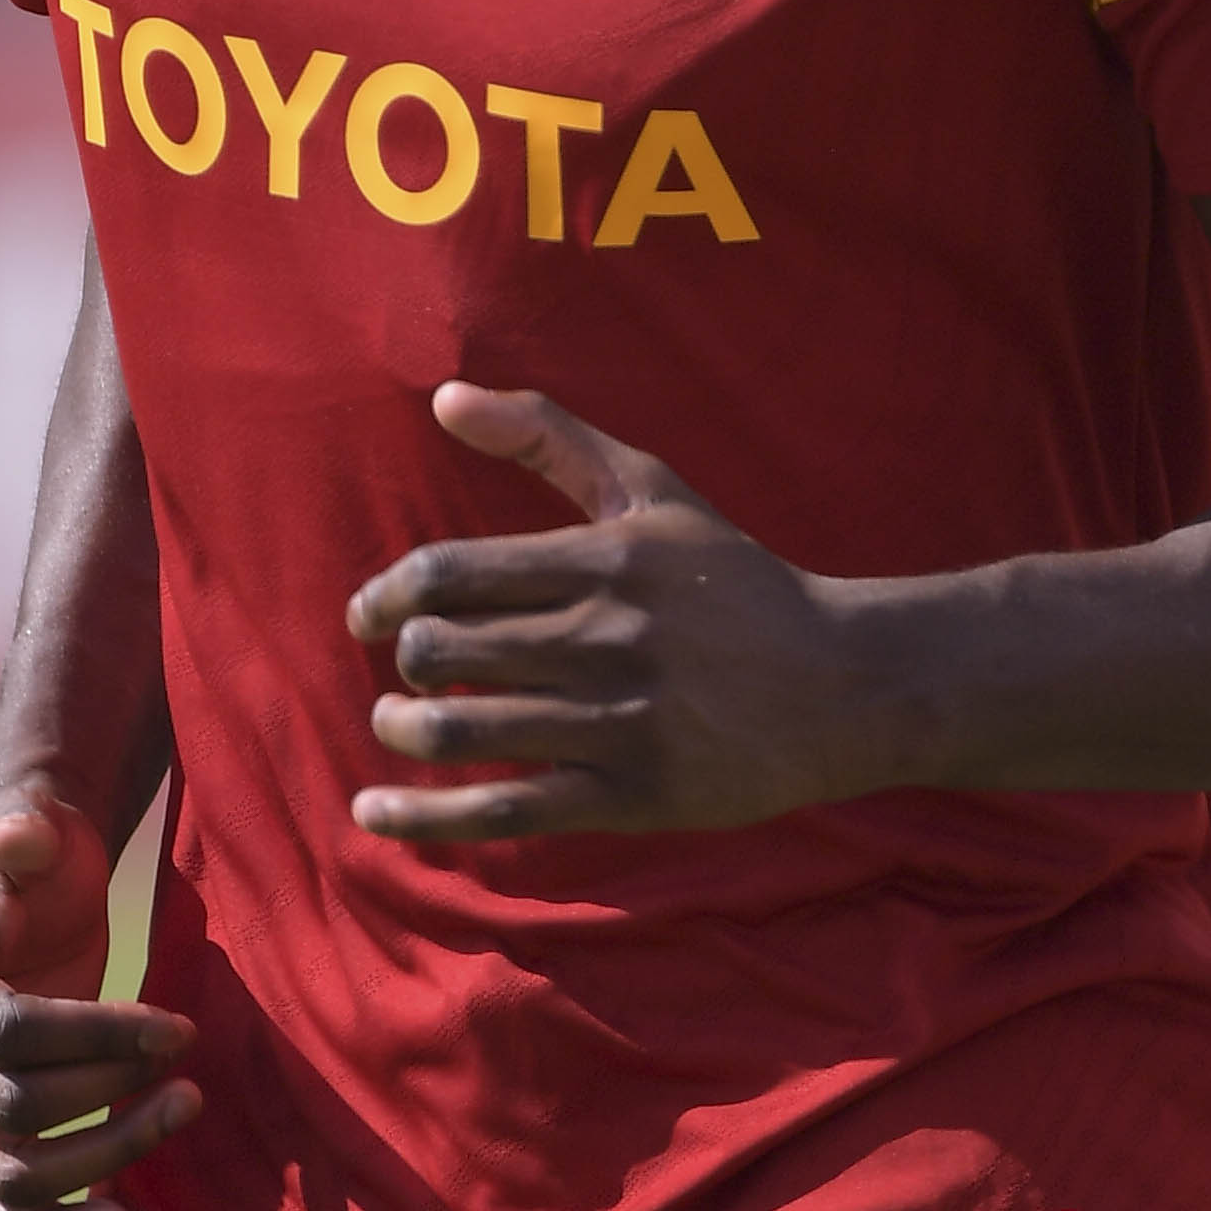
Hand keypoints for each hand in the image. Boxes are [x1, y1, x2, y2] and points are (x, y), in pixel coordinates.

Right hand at [0, 799, 197, 1210]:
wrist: (27, 894)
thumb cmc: (36, 857)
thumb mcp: (35, 827)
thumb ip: (24, 828)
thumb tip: (20, 837)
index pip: (4, 1030)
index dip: (97, 1035)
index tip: (176, 1027)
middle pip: (10, 1107)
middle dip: (108, 1093)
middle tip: (189, 1071)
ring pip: (10, 1170)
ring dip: (103, 1157)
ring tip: (182, 1112)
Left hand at [345, 384, 859, 845]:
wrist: (841, 685)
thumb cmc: (738, 584)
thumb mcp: (654, 493)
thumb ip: (550, 437)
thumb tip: (444, 395)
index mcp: (602, 561)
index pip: (452, 571)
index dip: (387, 594)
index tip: (368, 614)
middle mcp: (603, 637)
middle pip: (445, 650)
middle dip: (404, 662)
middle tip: (409, 669)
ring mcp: (615, 720)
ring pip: (464, 727)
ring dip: (402, 728)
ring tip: (394, 724)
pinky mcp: (630, 793)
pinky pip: (503, 807)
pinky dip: (425, 816)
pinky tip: (376, 813)